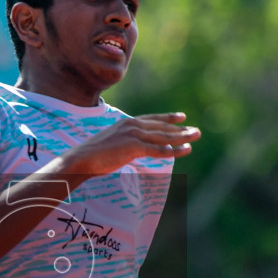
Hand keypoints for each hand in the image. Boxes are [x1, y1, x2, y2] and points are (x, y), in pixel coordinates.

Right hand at [64, 113, 199, 175]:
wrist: (80, 160)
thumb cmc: (93, 156)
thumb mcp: (111, 144)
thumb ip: (124, 143)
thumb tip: (133, 149)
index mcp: (126, 123)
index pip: (151, 119)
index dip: (168, 118)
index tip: (181, 118)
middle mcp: (132, 125)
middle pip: (161, 127)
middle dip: (180, 129)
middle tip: (196, 131)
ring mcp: (133, 135)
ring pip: (163, 136)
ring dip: (181, 137)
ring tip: (196, 137)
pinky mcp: (133, 147)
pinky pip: (157, 150)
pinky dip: (172, 150)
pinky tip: (184, 150)